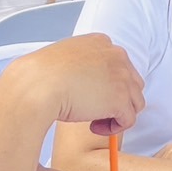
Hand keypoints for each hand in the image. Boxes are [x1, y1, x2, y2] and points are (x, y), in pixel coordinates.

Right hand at [5, 34, 143, 135]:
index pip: (119, 65)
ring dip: (116, 115)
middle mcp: (116, 55)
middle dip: (117, 99)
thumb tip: (90, 88)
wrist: (36, 85)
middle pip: (132, 83)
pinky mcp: (120, 98)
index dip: (109, 85)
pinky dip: (113, 128)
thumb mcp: (64, 61)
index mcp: (101, 42)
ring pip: (134, 102)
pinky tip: (93, 128)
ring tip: (93, 121)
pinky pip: (128, 119)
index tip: (93, 96)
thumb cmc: (41, 76)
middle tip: (94, 111)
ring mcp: (121, 76)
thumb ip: (82, 67)